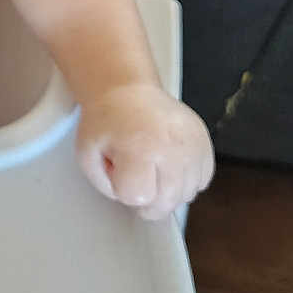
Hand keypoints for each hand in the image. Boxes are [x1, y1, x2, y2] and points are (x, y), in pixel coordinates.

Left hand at [74, 82, 214, 221]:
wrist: (128, 90)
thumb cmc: (106, 119)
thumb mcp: (87, 151)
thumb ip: (102, 184)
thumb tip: (126, 199)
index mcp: (140, 148)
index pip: (139, 197)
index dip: (124, 191)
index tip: (118, 175)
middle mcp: (173, 148)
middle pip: (167, 202)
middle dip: (147, 201)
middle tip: (136, 183)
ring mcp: (193, 145)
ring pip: (187, 194)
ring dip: (168, 193)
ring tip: (152, 171)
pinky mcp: (205, 142)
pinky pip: (202, 180)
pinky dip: (187, 182)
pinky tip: (170, 168)